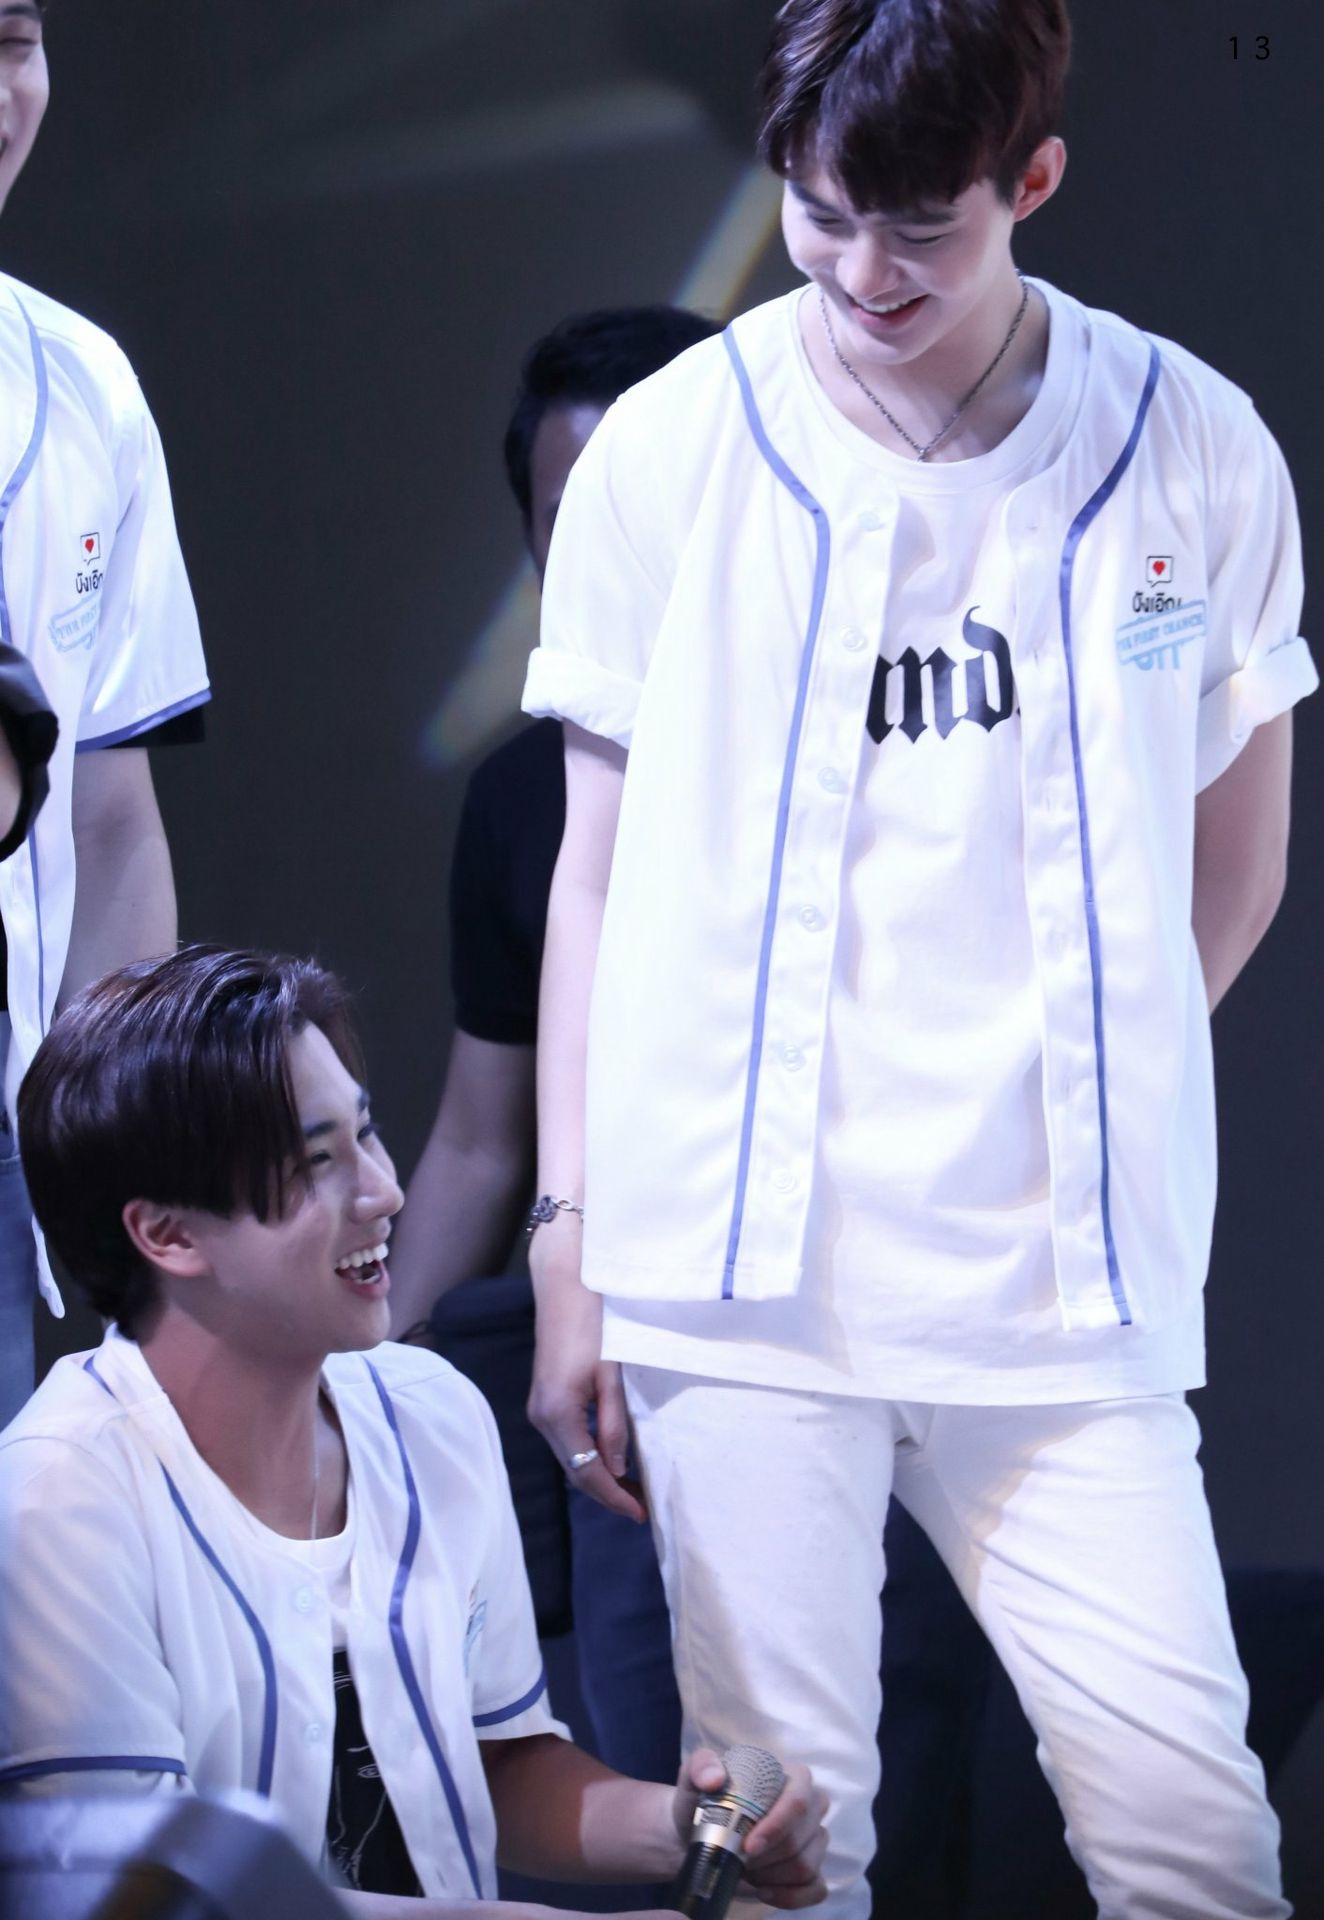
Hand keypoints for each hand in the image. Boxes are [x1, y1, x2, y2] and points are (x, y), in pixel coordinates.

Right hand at [527, 1232, 645, 1522]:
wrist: (566, 1284)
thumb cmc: (594, 1323)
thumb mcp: (611, 1375)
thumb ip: (613, 1423)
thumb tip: (617, 1466)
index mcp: (557, 1414)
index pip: (586, 1472)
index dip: (614, 1497)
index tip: (642, 1514)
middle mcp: (541, 1417)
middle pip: (574, 1470)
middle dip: (607, 1491)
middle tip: (642, 1505)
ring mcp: (538, 1408)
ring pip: (569, 1456)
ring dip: (598, 1474)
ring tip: (631, 1487)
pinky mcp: (544, 1397)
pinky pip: (566, 1439)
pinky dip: (587, 1454)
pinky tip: (610, 1455)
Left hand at [672, 1750, 828, 1910]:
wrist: (699, 1837)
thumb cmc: (703, 1803)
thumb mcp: (693, 1778)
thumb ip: (700, 1766)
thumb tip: (715, 1779)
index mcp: (792, 1777)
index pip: (798, 1800)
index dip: (777, 1825)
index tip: (748, 1845)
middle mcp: (811, 1806)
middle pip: (801, 1837)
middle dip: (766, 1856)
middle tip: (738, 1857)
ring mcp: (815, 1840)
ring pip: (806, 1866)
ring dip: (770, 1875)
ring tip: (745, 1868)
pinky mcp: (813, 1872)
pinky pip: (815, 1890)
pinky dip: (788, 1896)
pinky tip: (762, 1890)